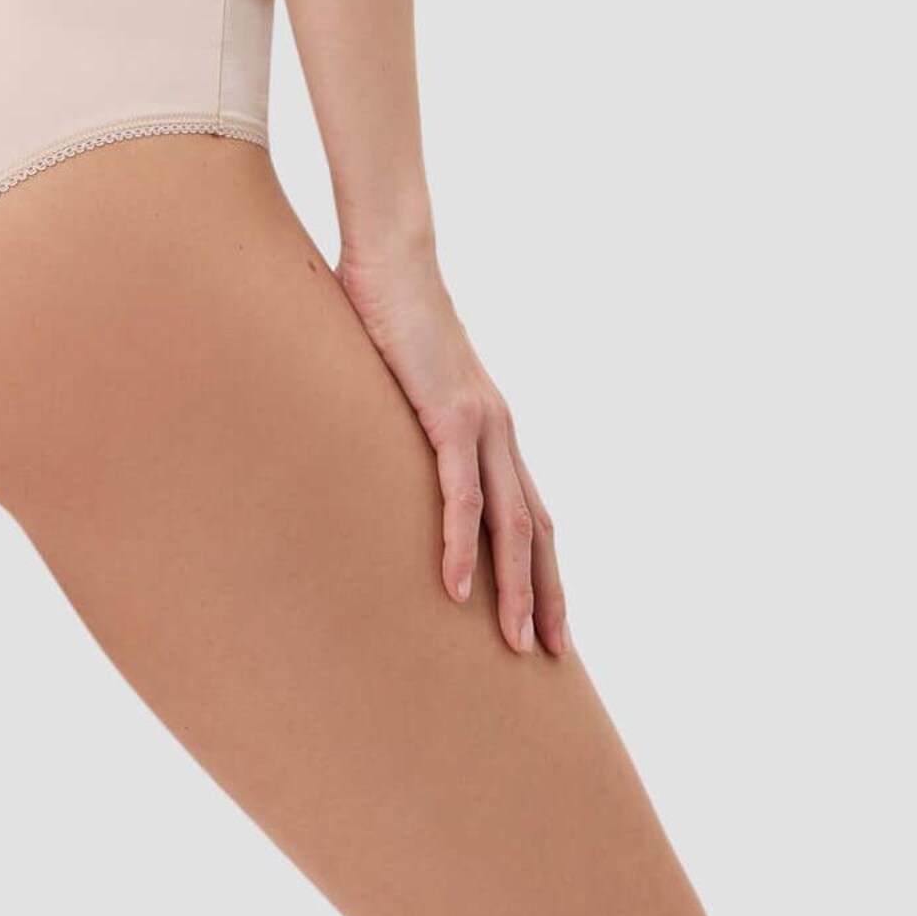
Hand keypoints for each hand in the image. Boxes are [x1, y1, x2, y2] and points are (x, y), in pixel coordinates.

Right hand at [334, 237, 568, 659]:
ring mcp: (481, 422)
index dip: (542, 566)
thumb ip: (396, 422)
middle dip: (547, 594)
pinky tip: (457, 590)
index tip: (547, 619)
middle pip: (536, 528)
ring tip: (516, 644)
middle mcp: (498, 429)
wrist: (390, 259)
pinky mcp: (451, 414)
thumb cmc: (385, 314)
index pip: (529, 509)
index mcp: (490, 426)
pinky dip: (462, 545)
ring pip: (511, 523)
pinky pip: (462, 494)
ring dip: (518, 587)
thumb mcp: (397, 386)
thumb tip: (365, 450)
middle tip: (550, 656)